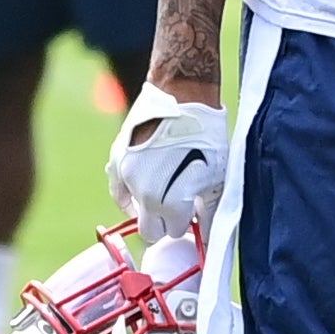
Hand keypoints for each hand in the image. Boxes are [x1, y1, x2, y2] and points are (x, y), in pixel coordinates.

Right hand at [108, 81, 230, 241]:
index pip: (173, 232)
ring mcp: (128, 178)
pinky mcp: (117, 162)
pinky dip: (129, 195)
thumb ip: (210, 211)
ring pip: (135, 210)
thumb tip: (210, 236)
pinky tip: (142, 191)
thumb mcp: (217, 177)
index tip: (191, 212)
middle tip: (178, 207)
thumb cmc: (206, 136)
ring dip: (149, 206)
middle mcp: (145, 196)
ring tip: (166, 187)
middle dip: (164, 223)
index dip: (184, 223)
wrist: (182, 97)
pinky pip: (118, 191)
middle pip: (150, 230)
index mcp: (171, 204)